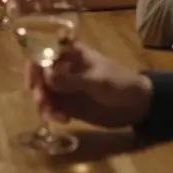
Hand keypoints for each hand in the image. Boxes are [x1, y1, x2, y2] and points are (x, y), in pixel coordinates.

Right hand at [27, 42, 152, 128]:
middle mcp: (64, 68)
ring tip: (54, 116)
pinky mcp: (69, 104)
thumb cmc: (120, 83)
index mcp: (72, 54)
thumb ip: (71, 80)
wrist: (138, 105)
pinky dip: (52, 114)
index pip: (44, 51)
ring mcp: (66, 87)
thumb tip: (46, 76)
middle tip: (41, 103)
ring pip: (43, 92)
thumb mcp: (97, 81)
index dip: (34, 64)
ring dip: (43, 104)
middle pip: (39, 74)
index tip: (33, 81)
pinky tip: (64, 120)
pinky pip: (52, 107)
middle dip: (37, 89)